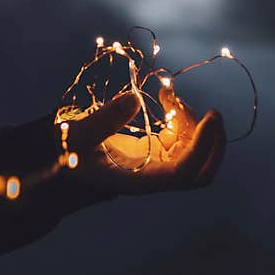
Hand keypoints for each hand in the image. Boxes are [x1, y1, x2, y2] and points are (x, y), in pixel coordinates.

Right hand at [63, 89, 225, 195]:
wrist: (62, 161)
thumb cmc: (66, 154)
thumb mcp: (76, 136)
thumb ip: (102, 121)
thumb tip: (135, 100)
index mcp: (139, 179)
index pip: (183, 173)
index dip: (203, 147)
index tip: (211, 116)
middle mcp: (153, 175)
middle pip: (200, 169)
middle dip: (213, 141)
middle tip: (208, 111)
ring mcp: (156, 163)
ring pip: (193, 149)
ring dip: (192, 121)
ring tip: (168, 94)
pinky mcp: (153, 151)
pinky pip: (181, 138)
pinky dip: (181, 117)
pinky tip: (166, 98)